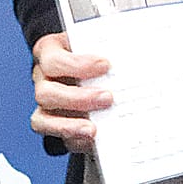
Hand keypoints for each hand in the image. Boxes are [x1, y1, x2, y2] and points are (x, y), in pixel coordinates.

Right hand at [29, 32, 111, 152]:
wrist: (93, 69)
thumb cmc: (96, 55)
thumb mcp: (102, 45)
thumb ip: (113, 51)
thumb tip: (140, 58)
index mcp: (50, 51)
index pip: (53, 59)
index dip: (77, 65)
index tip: (105, 65)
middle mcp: (42, 78)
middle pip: (45, 92)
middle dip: (78, 98)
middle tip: (108, 98)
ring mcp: (44, 103)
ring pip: (42, 118)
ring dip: (70, 125)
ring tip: (94, 129)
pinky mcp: (50, 123)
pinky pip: (53, 137)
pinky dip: (71, 138)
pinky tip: (90, 138)